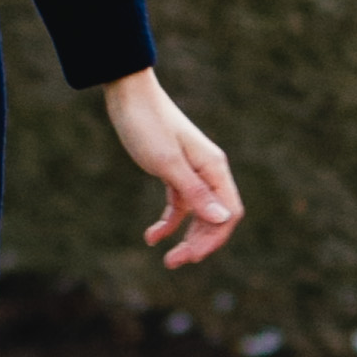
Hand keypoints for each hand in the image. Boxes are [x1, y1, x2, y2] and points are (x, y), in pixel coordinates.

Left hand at [102, 68, 242, 269]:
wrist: (127, 94)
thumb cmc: (147, 124)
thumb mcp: (168, 163)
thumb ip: (195, 192)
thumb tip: (223, 220)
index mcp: (214, 168)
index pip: (229, 214)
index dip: (214, 239)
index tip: (189, 256)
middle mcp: (208, 171)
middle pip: (215, 218)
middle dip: (199, 243)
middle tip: (173, 262)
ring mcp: (191, 171)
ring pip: (198, 214)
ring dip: (186, 237)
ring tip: (168, 258)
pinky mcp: (173, 170)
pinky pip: (178, 204)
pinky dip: (168, 222)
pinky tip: (152, 237)